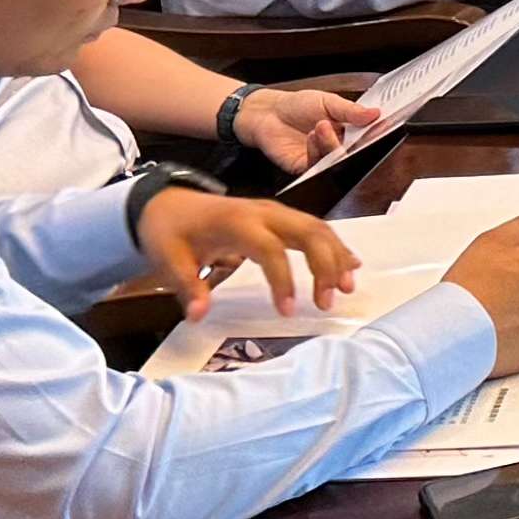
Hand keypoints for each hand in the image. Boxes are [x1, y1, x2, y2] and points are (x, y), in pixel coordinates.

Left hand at [135, 190, 358, 317]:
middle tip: (329, 301)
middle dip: (325, 265)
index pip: (270, 248)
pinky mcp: (280, 218)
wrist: (168, 203)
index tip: (288, 311)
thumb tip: (198, 315)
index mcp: (236, 222)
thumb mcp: (168, 259)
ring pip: (317, 228)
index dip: (282, 280)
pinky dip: (335, 246)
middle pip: (307, 232)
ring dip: (336, 256)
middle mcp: (263, 212)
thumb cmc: (170, 232)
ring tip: (347, 288)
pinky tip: (350, 264)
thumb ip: (187, 286)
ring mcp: (275, 212)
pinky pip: (315, 227)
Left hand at [229, 85, 379, 176]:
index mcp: (346, 129)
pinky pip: (316, 167)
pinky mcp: (304, 167)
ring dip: (330, 143)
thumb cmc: (296, 105)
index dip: (375, 132)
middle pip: (353, 151)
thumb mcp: (327, 101)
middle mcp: (336, 145)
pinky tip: (312, 136)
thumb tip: (375, 114)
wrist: (267, 114)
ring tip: (321, 125)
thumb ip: (350, 110)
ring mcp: (321, 157)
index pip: (366, 135)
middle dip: (353, 142)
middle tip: (348, 128)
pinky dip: (316, 151)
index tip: (380, 126)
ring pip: (336, 160)